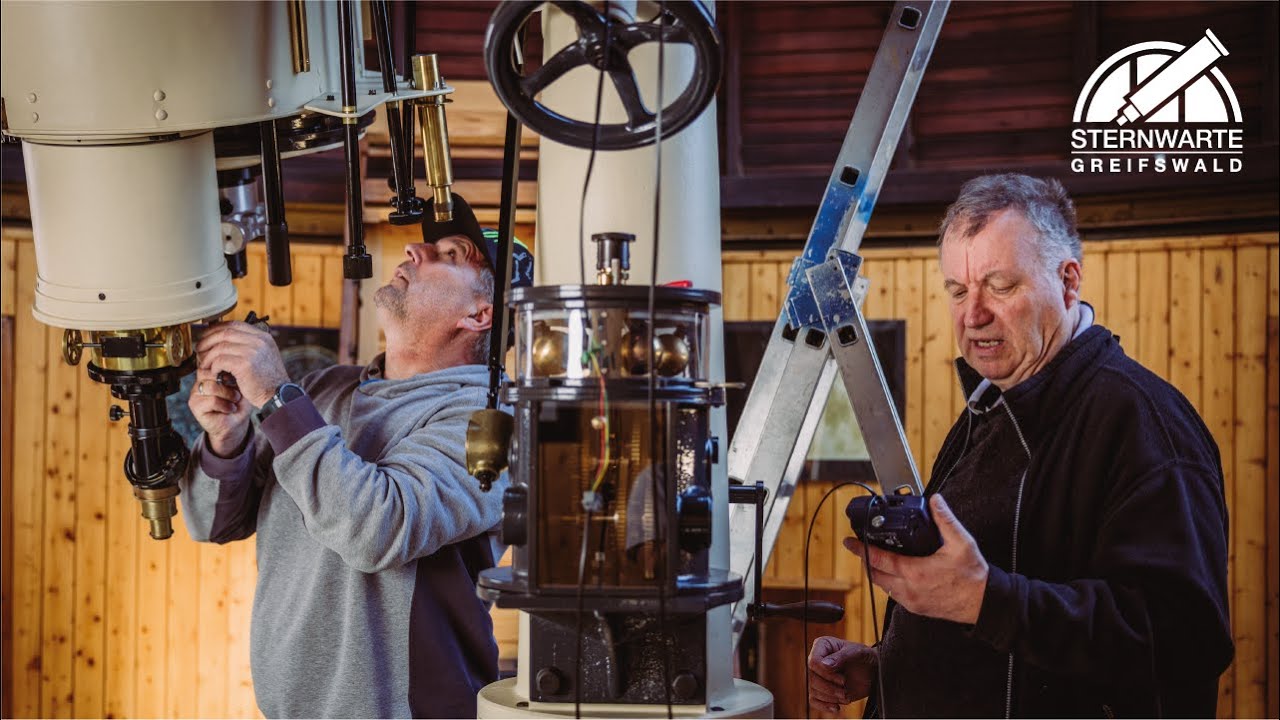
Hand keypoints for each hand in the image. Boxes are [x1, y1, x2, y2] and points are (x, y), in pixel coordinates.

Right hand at [188, 367, 252, 456]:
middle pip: (209, 373)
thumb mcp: (240, 385)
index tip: (237, 379)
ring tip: (234, 401)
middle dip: (227, 383)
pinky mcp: (195, 405)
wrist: (236, 423)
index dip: (225, 369)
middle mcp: (200, 382)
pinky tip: (230, 408)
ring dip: (227, 395)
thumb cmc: (239, 403)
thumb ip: (233, 373)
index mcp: (209, 374)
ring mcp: (195, 393)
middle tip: (237, 393)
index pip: (212, 363)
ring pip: (211, 386)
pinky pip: (211, 400)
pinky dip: (224, 405)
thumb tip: (230, 363)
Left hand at [195, 321, 289, 408]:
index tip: (207, 338)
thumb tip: (225, 342)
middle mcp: (259, 341)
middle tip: (199, 350)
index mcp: (263, 337)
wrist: (279, 396)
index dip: (216, 330)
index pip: (234, 325)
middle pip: (224, 333)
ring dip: (208, 356)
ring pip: (220, 347)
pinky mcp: (245, 364)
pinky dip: (213, 366)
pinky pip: (220, 360)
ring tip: (204, 364)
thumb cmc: (268, 381)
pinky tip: (214, 373)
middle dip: (207, 341)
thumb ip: (249, 347)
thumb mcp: (263, 357)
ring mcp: (252, 351)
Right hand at [807, 636, 876, 713]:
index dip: (826, 673)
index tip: (843, 679)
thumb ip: (842, 656)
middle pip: (813, 678)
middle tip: (845, 689)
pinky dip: (824, 706)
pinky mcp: (822, 690)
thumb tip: (825, 665)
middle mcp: (817, 660)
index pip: (813, 662)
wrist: (873, 671)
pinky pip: (814, 701)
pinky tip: (837, 707)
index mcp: (822, 646)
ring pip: (814, 690)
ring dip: (831, 697)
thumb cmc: (865, 657)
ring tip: (845, 696)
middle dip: (830, 688)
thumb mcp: (858, 652)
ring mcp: (818, 676)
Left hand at [843, 494, 988, 623]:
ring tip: (878, 558)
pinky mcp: (916, 608)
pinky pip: (894, 595)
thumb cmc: (973, 576)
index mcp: (915, 572)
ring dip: (877, 572)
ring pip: (883, 586)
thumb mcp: (962, 543)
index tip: (849, 541)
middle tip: (862, 547)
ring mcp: (911, 602)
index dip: (861, 549)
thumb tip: (935, 500)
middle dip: (866, 560)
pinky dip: (889, 582)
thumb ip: (945, 520)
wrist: (984, 603)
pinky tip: (896, 573)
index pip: (878, 560)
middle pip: (875, 574)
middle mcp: (909, 590)